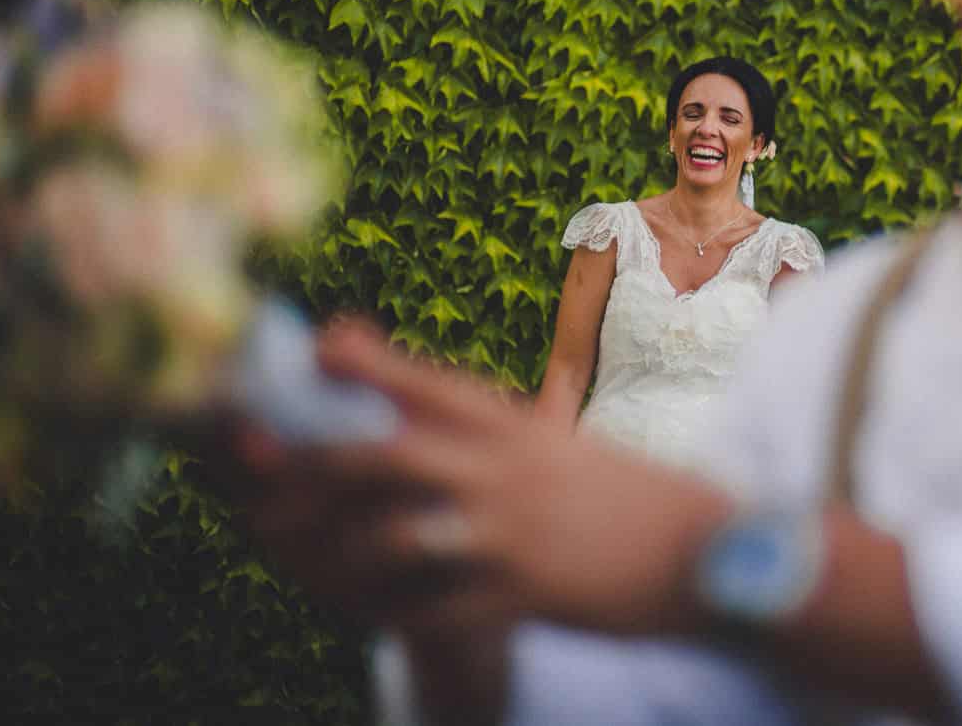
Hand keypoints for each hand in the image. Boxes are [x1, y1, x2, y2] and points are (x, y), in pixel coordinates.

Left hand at [234, 317, 732, 642]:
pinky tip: (364, 614)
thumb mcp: (554, 443)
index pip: (429, 383)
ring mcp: (513, 534)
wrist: (704, 551)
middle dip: (311, 467)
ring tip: (294, 561)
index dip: (363, 364)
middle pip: (385, 455)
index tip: (310, 346)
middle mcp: (508, 469)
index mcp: (516, 425)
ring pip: (394, 537)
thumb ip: (484, 429)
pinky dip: (387, 615)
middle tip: (256, 480)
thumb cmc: (619, 495)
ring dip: (334, 554)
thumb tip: (414, 408)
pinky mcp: (524, 596)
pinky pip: (431, 611)